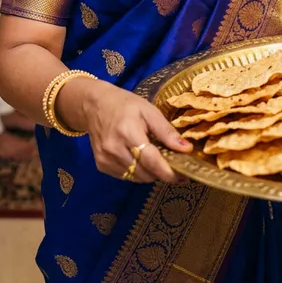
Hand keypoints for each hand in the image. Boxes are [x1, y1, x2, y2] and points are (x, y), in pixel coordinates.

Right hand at [58, 79, 191, 183]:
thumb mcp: (149, 111)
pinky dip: (136, 172)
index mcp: (129, 132)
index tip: (183, 176)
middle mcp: (115, 149)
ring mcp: (106, 159)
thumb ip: (167, 132)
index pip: (152, 161)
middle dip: (161, 172)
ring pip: (136, 178)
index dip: (169, 172)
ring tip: (155, 159)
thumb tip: (186, 149)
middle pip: (145, 173)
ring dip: (149, 173)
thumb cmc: (125, 104)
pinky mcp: (101, 164)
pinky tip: (138, 158)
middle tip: (171, 164)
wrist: (95, 105)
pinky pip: (125, 176)